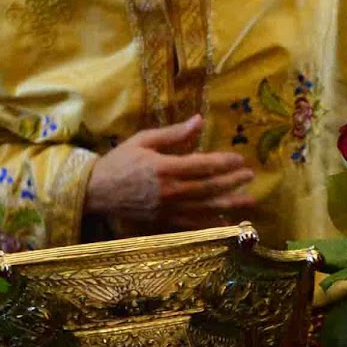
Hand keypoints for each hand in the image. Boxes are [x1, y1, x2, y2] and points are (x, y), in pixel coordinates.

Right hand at [84, 115, 255, 230]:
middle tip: (250, 177)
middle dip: (232, 182)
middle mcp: (169, 191)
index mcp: (164, 168)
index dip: (223, 162)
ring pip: (205, 208)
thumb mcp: (143, 140)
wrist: (96, 191)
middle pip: (208, 187)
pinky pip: (192, 225)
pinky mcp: (164, 221)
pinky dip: (211, 226)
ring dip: (229, 204)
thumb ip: (174, 134)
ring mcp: (167, 209)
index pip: (201, 165)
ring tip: (249, 201)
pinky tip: (227, 225)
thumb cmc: (120, 161)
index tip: (240, 159)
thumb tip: (199, 121)